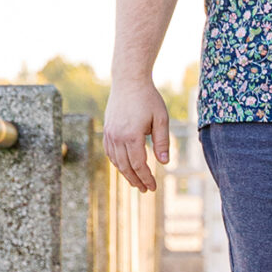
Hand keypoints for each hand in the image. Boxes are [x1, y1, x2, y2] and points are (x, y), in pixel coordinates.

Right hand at [104, 78, 170, 193]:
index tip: (152, 187)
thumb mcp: (161, 119)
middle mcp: (117, 137)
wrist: (129, 81)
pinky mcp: (107, 130)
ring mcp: (109, 134)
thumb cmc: (148, 99)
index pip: (138, 164)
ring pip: (116, 161)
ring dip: (125, 174)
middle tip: (145, 190)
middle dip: (136, 180)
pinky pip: (110, 152)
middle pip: (125, 166)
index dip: (146, 178)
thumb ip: (162, 141)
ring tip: (136, 182)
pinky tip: (125, 167)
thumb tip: (164, 163)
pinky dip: (117, 162)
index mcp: (131, 136)